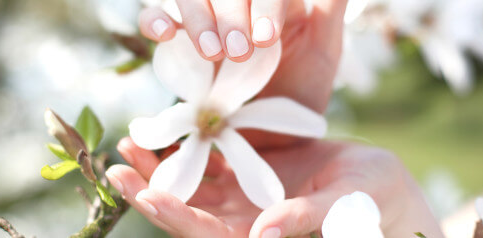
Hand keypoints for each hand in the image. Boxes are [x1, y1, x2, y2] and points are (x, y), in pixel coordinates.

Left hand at [106, 137, 443, 236]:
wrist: (379, 187)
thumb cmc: (372, 203)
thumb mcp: (344, 207)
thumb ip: (304, 220)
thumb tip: (264, 236)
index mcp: (257, 237)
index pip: (205, 234)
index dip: (174, 216)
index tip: (146, 192)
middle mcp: (240, 221)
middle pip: (184, 209)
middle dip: (149, 189)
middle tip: (119, 164)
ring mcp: (241, 197)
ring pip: (190, 184)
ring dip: (160, 165)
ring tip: (132, 141)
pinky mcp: (247, 173)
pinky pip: (210, 160)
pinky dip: (188, 145)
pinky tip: (171, 126)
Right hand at [139, 0, 346, 147]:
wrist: (275, 135)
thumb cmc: (302, 91)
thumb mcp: (323, 50)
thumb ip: (328, 8)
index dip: (264, 5)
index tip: (265, 38)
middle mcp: (236, 4)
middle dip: (229, 14)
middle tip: (238, 52)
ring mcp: (205, 18)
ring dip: (196, 19)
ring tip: (211, 54)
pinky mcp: (177, 41)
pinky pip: (156, 18)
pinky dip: (154, 20)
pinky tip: (163, 33)